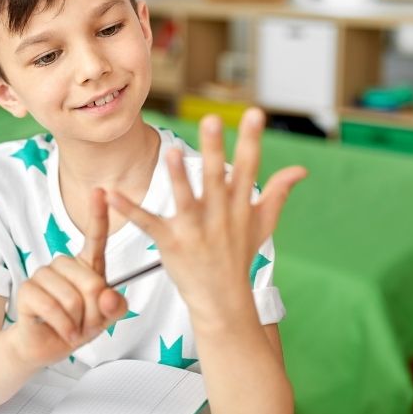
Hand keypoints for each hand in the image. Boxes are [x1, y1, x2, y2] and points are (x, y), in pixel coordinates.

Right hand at [10, 188, 127, 367]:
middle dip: (94, 311)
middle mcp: (63, 264)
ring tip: (72, 328)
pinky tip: (63, 333)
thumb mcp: (105, 319)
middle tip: (87, 324)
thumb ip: (115, 307)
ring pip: (71, 297)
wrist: (45, 347)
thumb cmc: (76, 326)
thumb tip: (107, 296)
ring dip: (77, 321)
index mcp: (85, 265)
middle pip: (91, 281)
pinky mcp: (27, 291)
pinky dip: (63, 326)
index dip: (98, 214)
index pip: (95, 237)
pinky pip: (52, 308)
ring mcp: (43, 275)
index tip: (101, 191)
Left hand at [107, 109, 305, 321]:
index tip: (255, 113)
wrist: (223, 300)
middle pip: (217, 178)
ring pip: (186, 199)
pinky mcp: (171, 243)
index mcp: (239, 206)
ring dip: (179, 177)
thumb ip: (278, 193)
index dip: (251, 140)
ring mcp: (195, 230)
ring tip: (173, 153)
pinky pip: (148, 223)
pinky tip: (111, 195)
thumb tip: (301, 169)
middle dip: (215, 149)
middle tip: (211, 119)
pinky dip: (129, 210)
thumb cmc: (239, 256)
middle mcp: (219, 215)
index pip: (249, 167)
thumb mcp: (263, 224)